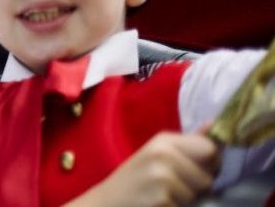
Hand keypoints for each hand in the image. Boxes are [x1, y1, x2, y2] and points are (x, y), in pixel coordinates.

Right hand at [67, 130, 218, 206]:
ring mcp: (161, 176)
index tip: (193, 172)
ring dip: (188, 200)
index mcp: (164, 140)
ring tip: (164, 196)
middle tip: (174, 187)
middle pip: (208, 176)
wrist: (107, 203)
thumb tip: (215, 123)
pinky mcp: (161, 198)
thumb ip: (190, 142)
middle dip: (198, 186)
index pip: (210, 149)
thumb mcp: (159, 155)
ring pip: (200, 195)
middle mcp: (163, 153)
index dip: (209, 164)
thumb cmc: (136, 181)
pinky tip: (158, 205)